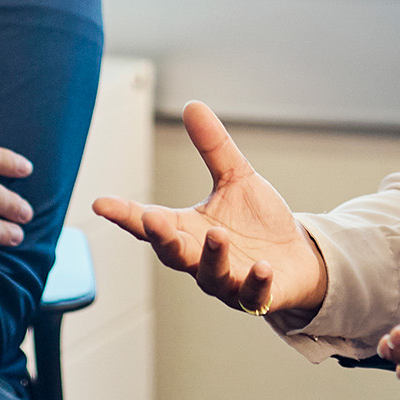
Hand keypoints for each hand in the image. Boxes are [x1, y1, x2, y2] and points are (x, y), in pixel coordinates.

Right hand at [91, 101, 327, 318]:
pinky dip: (256, 282)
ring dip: (212, 257)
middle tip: (153, 220)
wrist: (299, 258)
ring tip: (218, 235)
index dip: (124, 214)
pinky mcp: (258, 295)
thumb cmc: (258, 223)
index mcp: (188, 231)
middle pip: (172, 253)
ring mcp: (227, 281)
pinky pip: (253, 295)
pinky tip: (262, 267)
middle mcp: (200, 260)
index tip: (100, 203)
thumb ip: (213, 148)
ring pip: (210, 276)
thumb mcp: (236, 179)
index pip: (149, 224)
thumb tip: (192, 105)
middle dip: (163, 238)